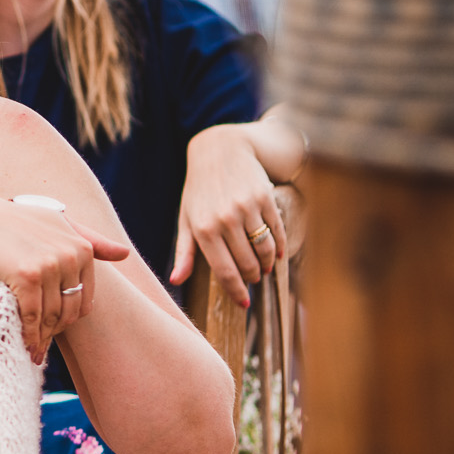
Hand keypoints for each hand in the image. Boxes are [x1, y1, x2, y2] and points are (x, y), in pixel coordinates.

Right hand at [0, 192, 130, 363]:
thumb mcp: (57, 224)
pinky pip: (32, 316)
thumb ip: (91, 239)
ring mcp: (50, 266)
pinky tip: (23, 344)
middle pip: (69, 312)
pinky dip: (28, 334)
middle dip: (55, 332)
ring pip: (51, 317)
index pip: (84, 301)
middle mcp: (71, 256)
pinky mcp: (27, 276)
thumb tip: (125, 254)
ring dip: (42, 338)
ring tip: (34, 350)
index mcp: (82, 248)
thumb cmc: (15, 223)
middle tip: (42, 345)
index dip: (67, 319)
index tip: (51, 328)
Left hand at [173, 123, 285, 307]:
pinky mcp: (264, 197)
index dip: (236, 292)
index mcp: (203, 229)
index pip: (224, 271)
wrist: (220, 149)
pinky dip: (278, 247)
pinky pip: (276, 231)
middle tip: (252, 279)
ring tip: (263, 267)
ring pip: (264, 250)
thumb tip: (176, 281)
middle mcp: (225, 219)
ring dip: (266, 264)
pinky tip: (275, 253)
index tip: (243, 304)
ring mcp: (246, 208)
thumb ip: (184, 251)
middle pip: (247, 264)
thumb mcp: (186, 218)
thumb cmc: (199, 189)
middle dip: (252, 277)